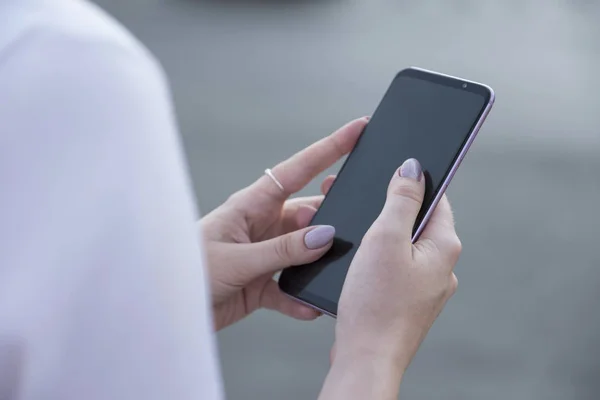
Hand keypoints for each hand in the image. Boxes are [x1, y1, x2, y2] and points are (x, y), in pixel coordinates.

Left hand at [200, 117, 368, 329]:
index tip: (356, 130)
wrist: (164, 308)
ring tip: (335, 271)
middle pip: (308, 214)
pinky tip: (308, 307)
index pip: (297, 170)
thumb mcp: (236, 258)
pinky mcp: (261, 283)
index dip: (328, 148)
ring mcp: (263, 254)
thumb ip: (282, 249)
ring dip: (317, 263)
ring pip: (304, 251)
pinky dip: (300, 298)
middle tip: (356, 219)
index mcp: (251, 205)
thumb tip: (324, 235)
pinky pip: (289, 287)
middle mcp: (261, 225)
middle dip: (332, 216)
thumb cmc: (186, 270)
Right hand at [321, 158, 459, 399]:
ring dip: (380, 237)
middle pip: (417, 222)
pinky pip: (395, 269)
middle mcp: (441, 267)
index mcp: (444, 246)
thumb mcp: (385, 238)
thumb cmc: (375, 302)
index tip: (390, 174)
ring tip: (357, 240)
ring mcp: (425, 287)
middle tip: (361, 206)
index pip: (436, 199)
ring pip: (403, 247)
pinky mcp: (407, 301)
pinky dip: (378, 261)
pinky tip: (359, 266)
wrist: (366, 357)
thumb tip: (412, 168)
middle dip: (389, 210)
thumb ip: (401, 200)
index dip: (412, 182)